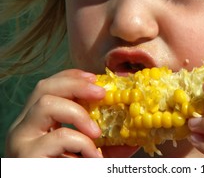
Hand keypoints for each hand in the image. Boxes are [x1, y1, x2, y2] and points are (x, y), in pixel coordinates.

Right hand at [5, 69, 135, 157]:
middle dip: (77, 84)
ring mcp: (22, 141)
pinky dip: (82, 143)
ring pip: (46, 105)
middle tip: (102, 93)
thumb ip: (110, 137)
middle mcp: (24, 127)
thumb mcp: (93, 151)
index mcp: (38, 121)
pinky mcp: (26, 158)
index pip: (50, 85)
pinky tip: (93, 158)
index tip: (96, 77)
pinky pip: (59, 137)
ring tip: (97, 132)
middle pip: (44, 88)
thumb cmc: (74, 171)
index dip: (72, 76)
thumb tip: (138, 122)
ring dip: (79, 114)